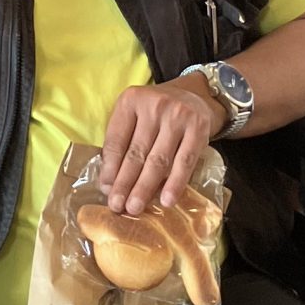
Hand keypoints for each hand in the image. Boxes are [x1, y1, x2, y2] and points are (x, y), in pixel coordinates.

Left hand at [99, 78, 217, 216]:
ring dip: (145, 187)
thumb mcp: (134, 116)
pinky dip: (175, 183)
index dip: (110, 168)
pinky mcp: (198, 128)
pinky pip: (184, 162)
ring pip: (158, 160)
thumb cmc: (157, 113)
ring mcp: (178, 116)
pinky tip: (166, 200)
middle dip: (125, 183)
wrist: (195, 96)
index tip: (106, 190)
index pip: (116, 140)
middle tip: (117, 206)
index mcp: (131, 101)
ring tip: (135, 207)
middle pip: (136, 152)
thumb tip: (109, 183)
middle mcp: (154, 105)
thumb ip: (121, 142)